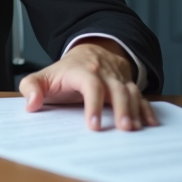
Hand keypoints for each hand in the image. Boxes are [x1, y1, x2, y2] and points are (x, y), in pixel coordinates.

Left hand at [18, 37, 157, 131]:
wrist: (88, 52)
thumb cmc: (64, 72)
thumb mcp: (44, 76)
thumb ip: (31, 87)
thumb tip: (31, 103)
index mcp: (81, 71)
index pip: (90, 84)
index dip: (93, 104)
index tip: (94, 126)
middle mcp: (103, 73)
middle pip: (116, 88)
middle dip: (121, 108)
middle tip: (123, 128)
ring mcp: (117, 79)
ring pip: (130, 91)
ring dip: (135, 109)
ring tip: (136, 129)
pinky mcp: (127, 85)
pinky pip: (140, 95)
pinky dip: (147, 108)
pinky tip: (150, 123)